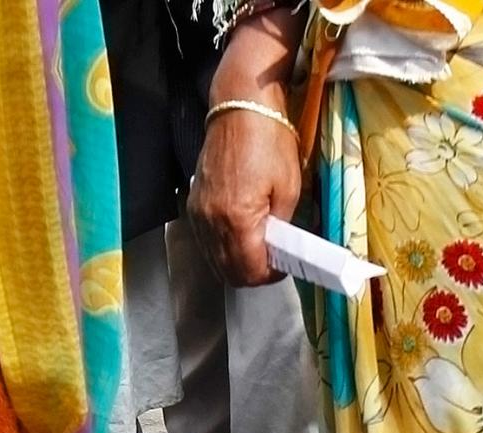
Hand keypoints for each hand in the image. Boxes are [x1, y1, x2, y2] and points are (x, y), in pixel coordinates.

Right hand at [188, 13, 306, 286]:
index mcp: (237, 219)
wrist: (240, 106)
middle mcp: (211, 221)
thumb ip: (282, 227)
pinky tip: (240, 234)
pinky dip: (222, 247)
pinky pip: (206, 240)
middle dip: (253, 275)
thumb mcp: (289, 187)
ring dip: (236, 263)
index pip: (249, 271)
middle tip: (274, 263)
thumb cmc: (269, 140)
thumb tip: (281, 249)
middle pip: (228, 272)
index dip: (270, 277)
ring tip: (259, 248)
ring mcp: (198, 213)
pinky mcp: (193, 202)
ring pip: (214, 259)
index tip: (285, 267)